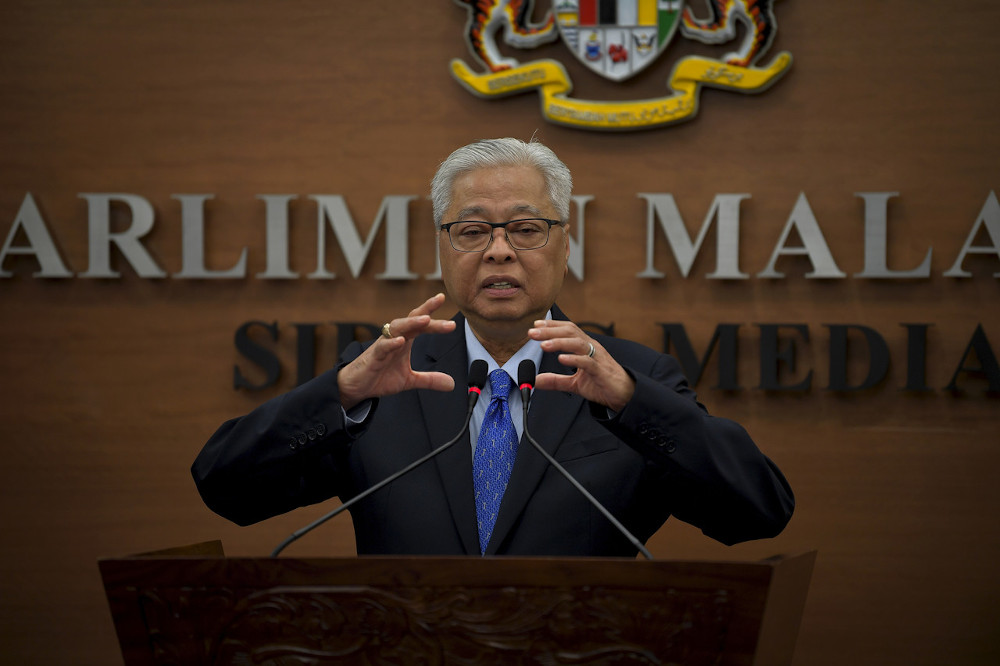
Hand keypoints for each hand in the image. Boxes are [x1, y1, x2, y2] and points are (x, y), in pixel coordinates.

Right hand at [337, 293, 456, 409]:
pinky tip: (400, 341)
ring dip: (411, 322)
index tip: (444, 299)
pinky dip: (391, 343)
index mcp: (404, 340)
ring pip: (396, 328)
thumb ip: (429, 380)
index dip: (431, 312)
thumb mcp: (409, 380)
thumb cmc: (380, 376)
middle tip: (440, 301)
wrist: (356, 386)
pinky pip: (382, 347)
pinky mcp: (373, 357)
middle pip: (411, 320)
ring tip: (425, 319)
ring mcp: (383, 345)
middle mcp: (394, 338)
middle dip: (426, 310)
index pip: (420, 323)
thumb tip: (451, 384)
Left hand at [528, 320, 635, 411]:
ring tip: (543, 345)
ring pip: (578, 343)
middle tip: (532, 332)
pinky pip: (587, 361)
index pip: (568, 330)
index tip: (535, 325)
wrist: (624, 395)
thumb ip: (556, 381)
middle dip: (550, 331)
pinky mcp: (601, 371)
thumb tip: (536, 381)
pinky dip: (574, 359)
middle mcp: (591, 348)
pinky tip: (561, 358)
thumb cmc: (601, 383)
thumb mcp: (574, 383)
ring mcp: (597, 358)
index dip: (552, 326)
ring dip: (559, 342)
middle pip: (570, 333)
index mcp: (585, 347)